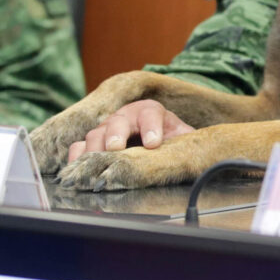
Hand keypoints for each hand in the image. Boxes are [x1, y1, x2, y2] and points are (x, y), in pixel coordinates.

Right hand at [67, 99, 193, 163]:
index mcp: (151, 112)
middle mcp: (126, 116)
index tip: (154, 143)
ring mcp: (106, 128)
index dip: (152, 127)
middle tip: (116, 148)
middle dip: (116, 133)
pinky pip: (79, 146)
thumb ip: (188, 144)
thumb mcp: (182, 140)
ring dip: (94, 148)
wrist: (155, 141)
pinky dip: (76, 157)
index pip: (151, 113)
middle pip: (118, 120)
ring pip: (96, 133)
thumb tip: (204, 156)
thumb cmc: (169, 140)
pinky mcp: (93, 142)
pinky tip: (76, 168)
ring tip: (95, 162)